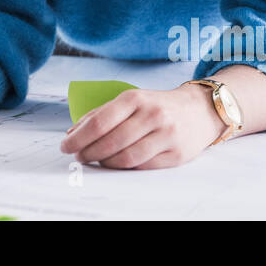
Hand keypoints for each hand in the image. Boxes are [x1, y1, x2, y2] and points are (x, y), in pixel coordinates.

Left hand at [59, 83, 226, 168]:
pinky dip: (124, 167)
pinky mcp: (176, 154)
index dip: (79, 137)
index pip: (99, 122)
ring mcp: (166, 135)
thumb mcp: (131, 100)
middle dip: (88, 152)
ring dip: (104, 162)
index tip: (66, 146)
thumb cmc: (157, 105)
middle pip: (110, 142)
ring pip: (126, 158)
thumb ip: (101, 114)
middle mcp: (152, 115)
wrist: (199, 110)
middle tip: (78, 156)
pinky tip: (115, 163)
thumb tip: (72, 132)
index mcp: (135, 98)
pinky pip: (142, 166)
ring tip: (95, 160)